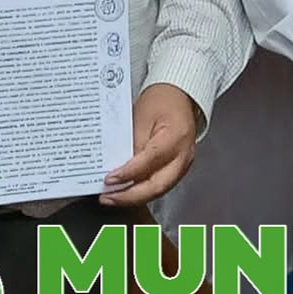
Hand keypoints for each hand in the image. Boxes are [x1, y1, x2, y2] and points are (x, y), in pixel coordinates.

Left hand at [100, 83, 197, 206]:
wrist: (178, 96)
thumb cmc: (161, 101)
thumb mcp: (141, 116)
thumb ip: (131, 143)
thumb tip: (117, 167)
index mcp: (176, 136)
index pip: (150, 161)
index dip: (128, 173)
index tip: (109, 179)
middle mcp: (184, 155)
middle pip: (158, 185)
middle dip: (131, 196)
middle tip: (109, 197)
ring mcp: (183, 164)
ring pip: (159, 190)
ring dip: (135, 197)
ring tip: (113, 197)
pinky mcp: (178, 168)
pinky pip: (161, 185)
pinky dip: (143, 190)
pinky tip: (127, 190)